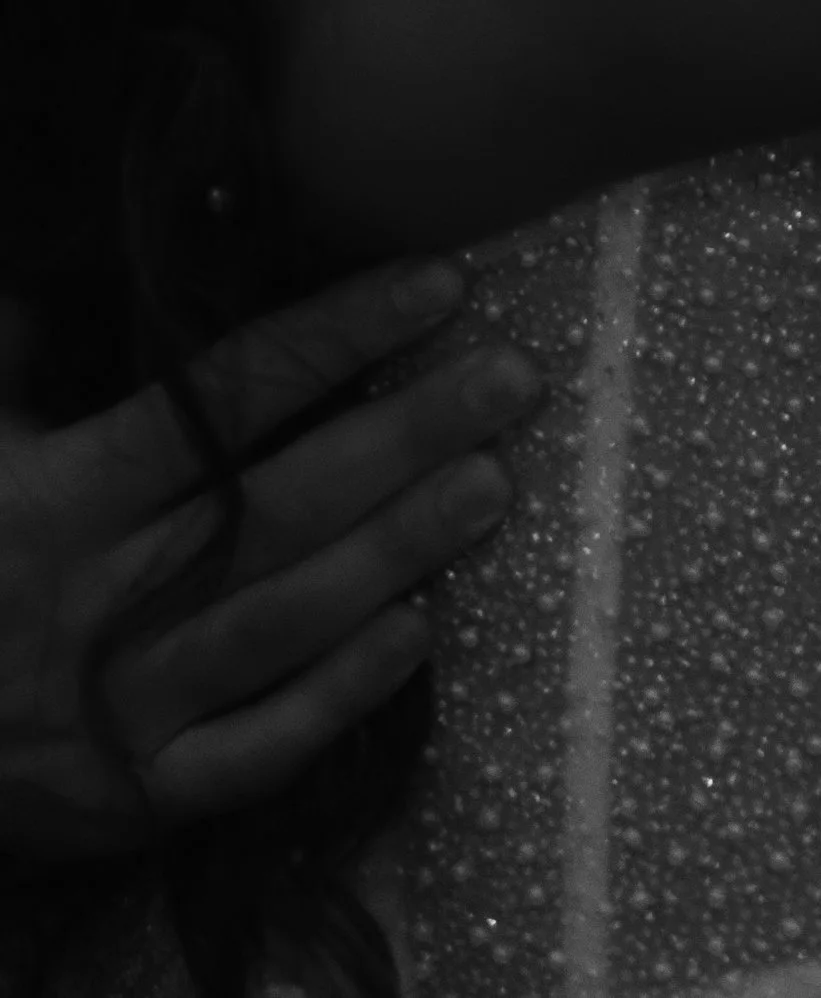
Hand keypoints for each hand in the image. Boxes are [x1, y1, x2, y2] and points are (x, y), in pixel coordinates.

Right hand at [0, 263, 537, 858]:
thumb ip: (12, 361)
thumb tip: (47, 280)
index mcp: (60, 497)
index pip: (217, 399)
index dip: (332, 337)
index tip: (438, 283)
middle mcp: (99, 596)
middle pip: (275, 504)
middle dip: (403, 436)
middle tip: (514, 378)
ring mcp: (122, 702)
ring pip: (280, 619)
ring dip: (393, 551)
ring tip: (493, 486)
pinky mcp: (138, 796)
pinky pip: (252, 749)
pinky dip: (337, 697)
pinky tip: (419, 637)